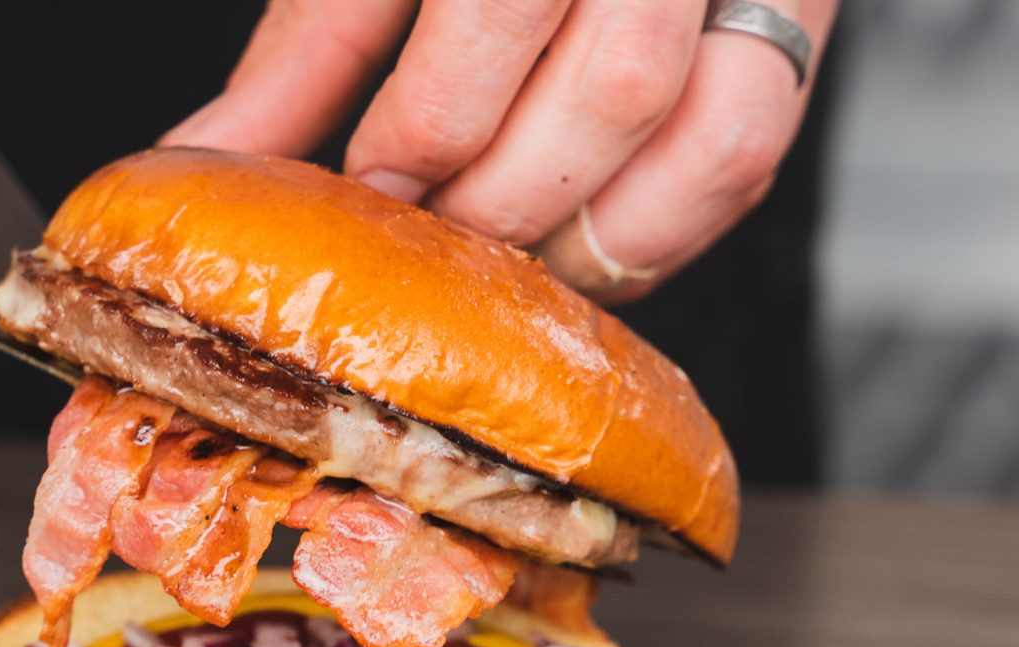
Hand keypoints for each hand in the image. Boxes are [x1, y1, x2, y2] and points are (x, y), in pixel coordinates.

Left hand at [161, 0, 837, 300]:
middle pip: (616, 90)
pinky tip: (582, 238)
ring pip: (718, 138)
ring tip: (511, 250)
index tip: (369, 187)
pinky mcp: (800, 7)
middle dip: (505, 199)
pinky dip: (666, 224)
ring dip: (599, 235)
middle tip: (435, 232)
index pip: (500, 10)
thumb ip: (314, 39)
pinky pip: (759, 148)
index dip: (427, 127)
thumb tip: (217, 158)